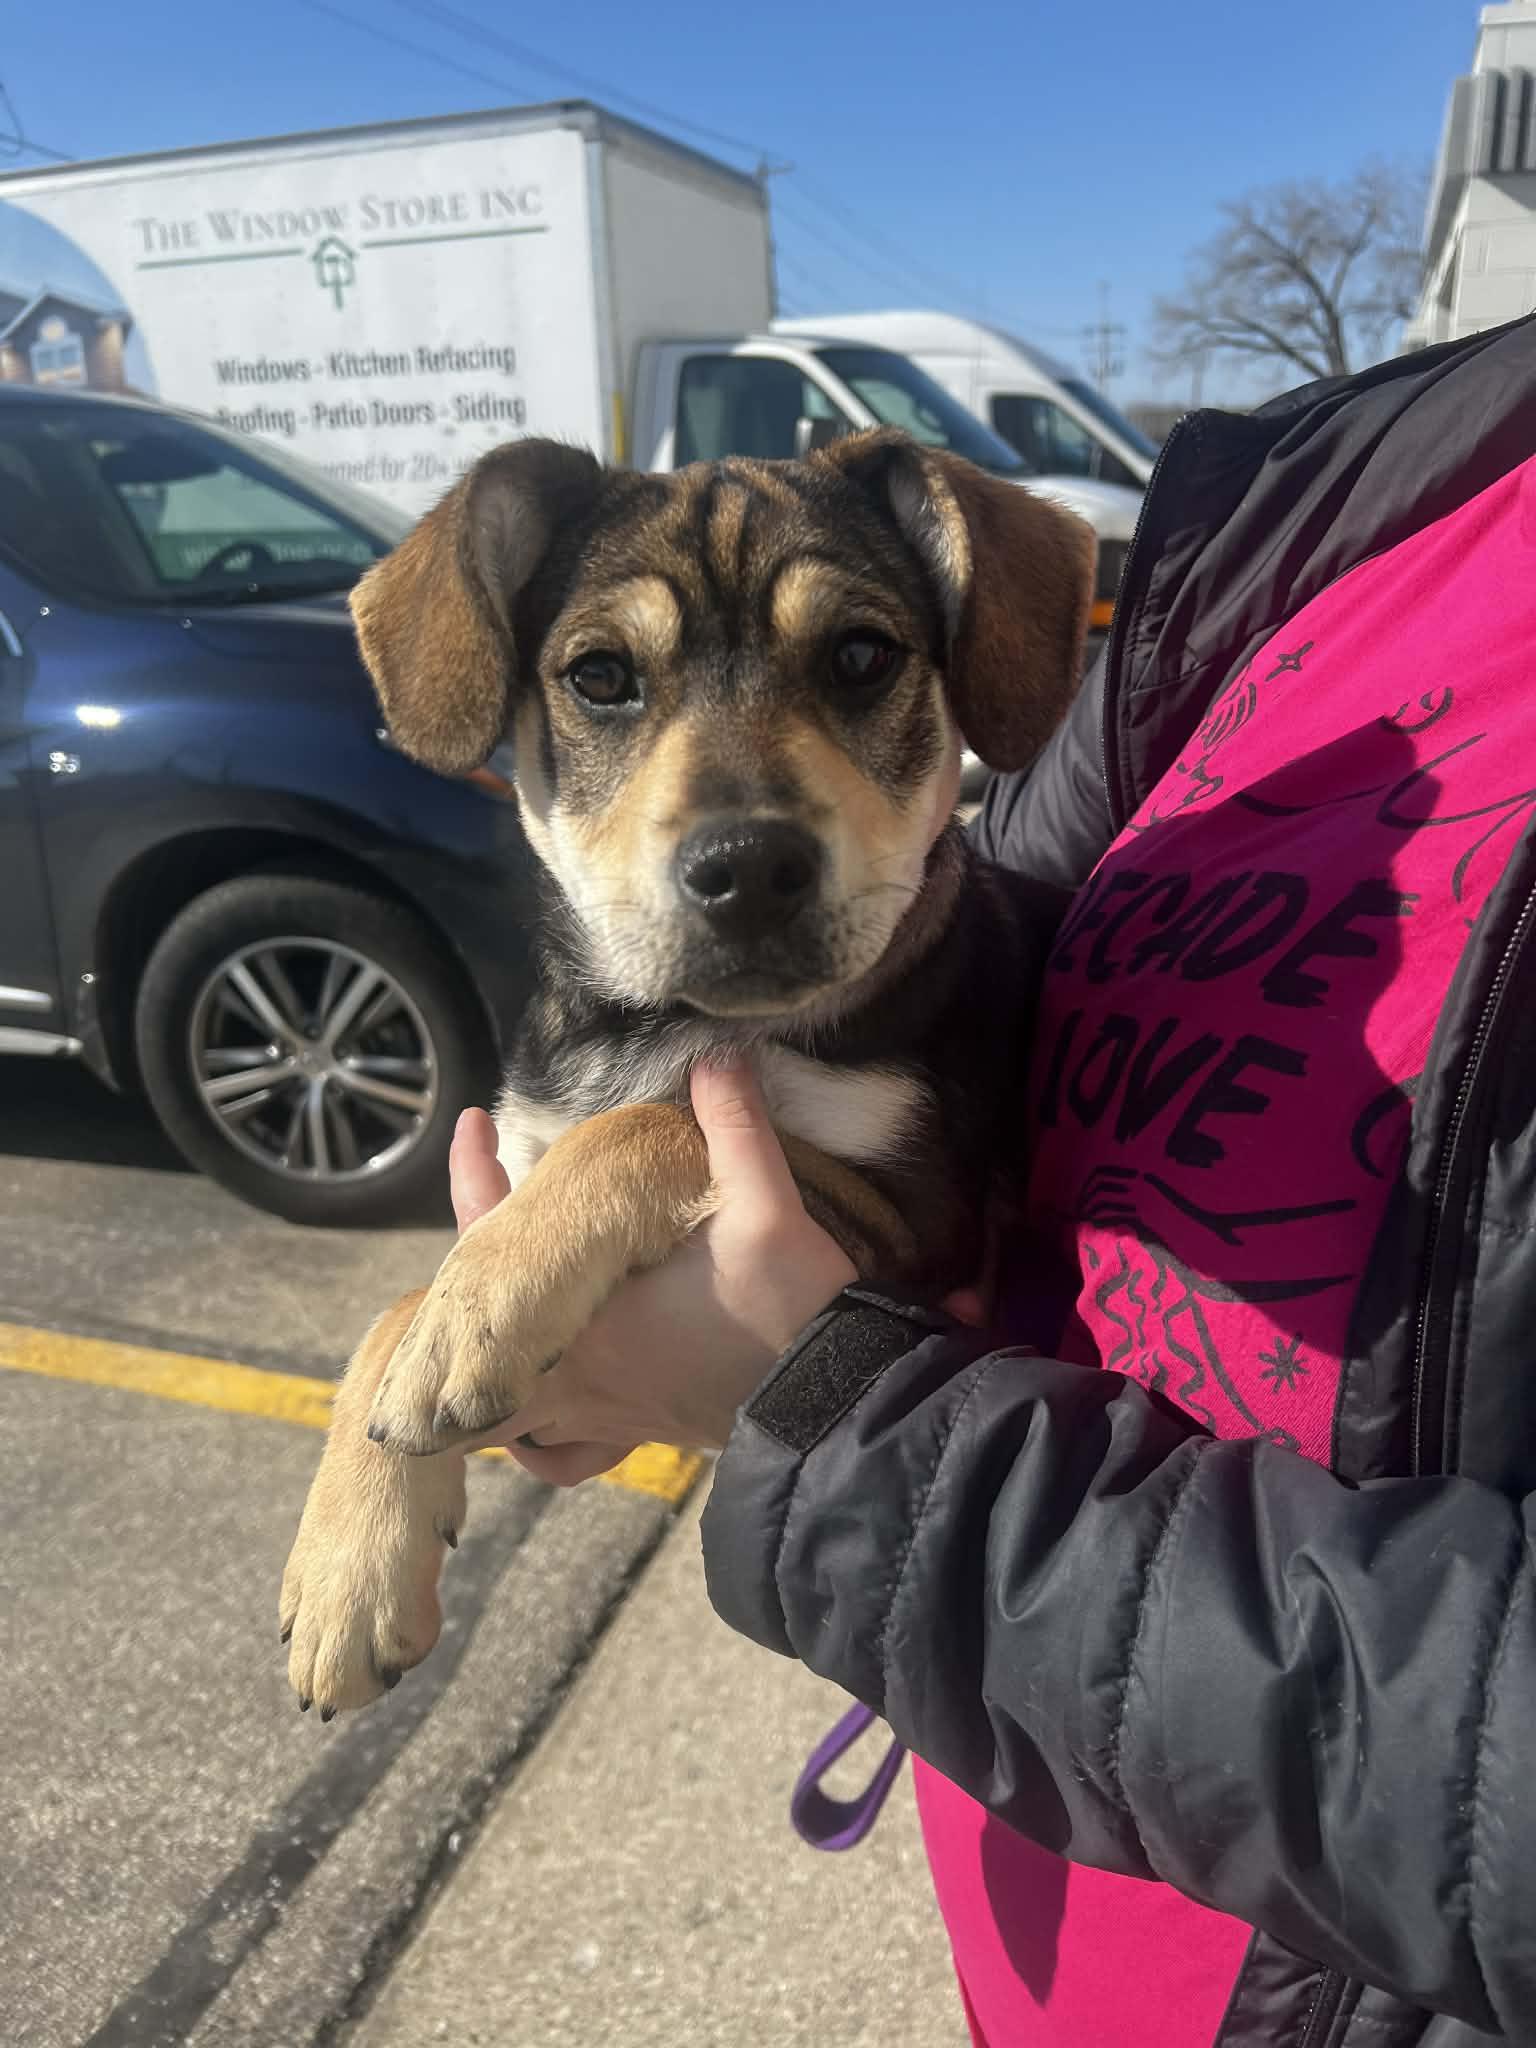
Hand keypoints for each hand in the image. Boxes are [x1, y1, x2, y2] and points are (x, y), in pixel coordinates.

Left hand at [447, 1066, 858, 1484]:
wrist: (834, 1406)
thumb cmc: (792, 1312)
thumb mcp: (769, 1206)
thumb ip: (736, 1126)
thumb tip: (714, 1056)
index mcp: (585, 1316)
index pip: (496, 1240)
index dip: (470, 1179)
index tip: (471, 1126)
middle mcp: (574, 1374)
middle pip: (466, 1341)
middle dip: (452, 1287)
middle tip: (474, 1225)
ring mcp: (599, 1415)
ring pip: (500, 1408)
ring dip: (482, 1361)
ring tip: (489, 1311)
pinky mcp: (632, 1434)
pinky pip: (557, 1452)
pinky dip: (536, 1434)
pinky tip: (548, 1402)